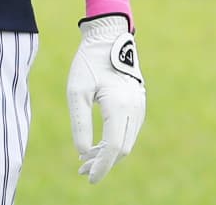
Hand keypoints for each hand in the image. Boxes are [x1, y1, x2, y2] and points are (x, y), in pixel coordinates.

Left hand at [66, 13, 145, 182]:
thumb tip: (83, 152)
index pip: (114, 147)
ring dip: (109, 153)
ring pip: (127, 141)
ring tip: (86, 160)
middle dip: (103, 162)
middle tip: (82, 171)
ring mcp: (139, 106)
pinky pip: (129, 130)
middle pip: (122, 148)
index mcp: (120, 106)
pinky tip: (98, 145)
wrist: (108, 37)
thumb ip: (80, 122)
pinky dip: (115, 141)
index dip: (102, 165)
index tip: (88, 177)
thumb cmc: (88, 62)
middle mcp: (135, 109)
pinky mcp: (138, 103)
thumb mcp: (76, 91)